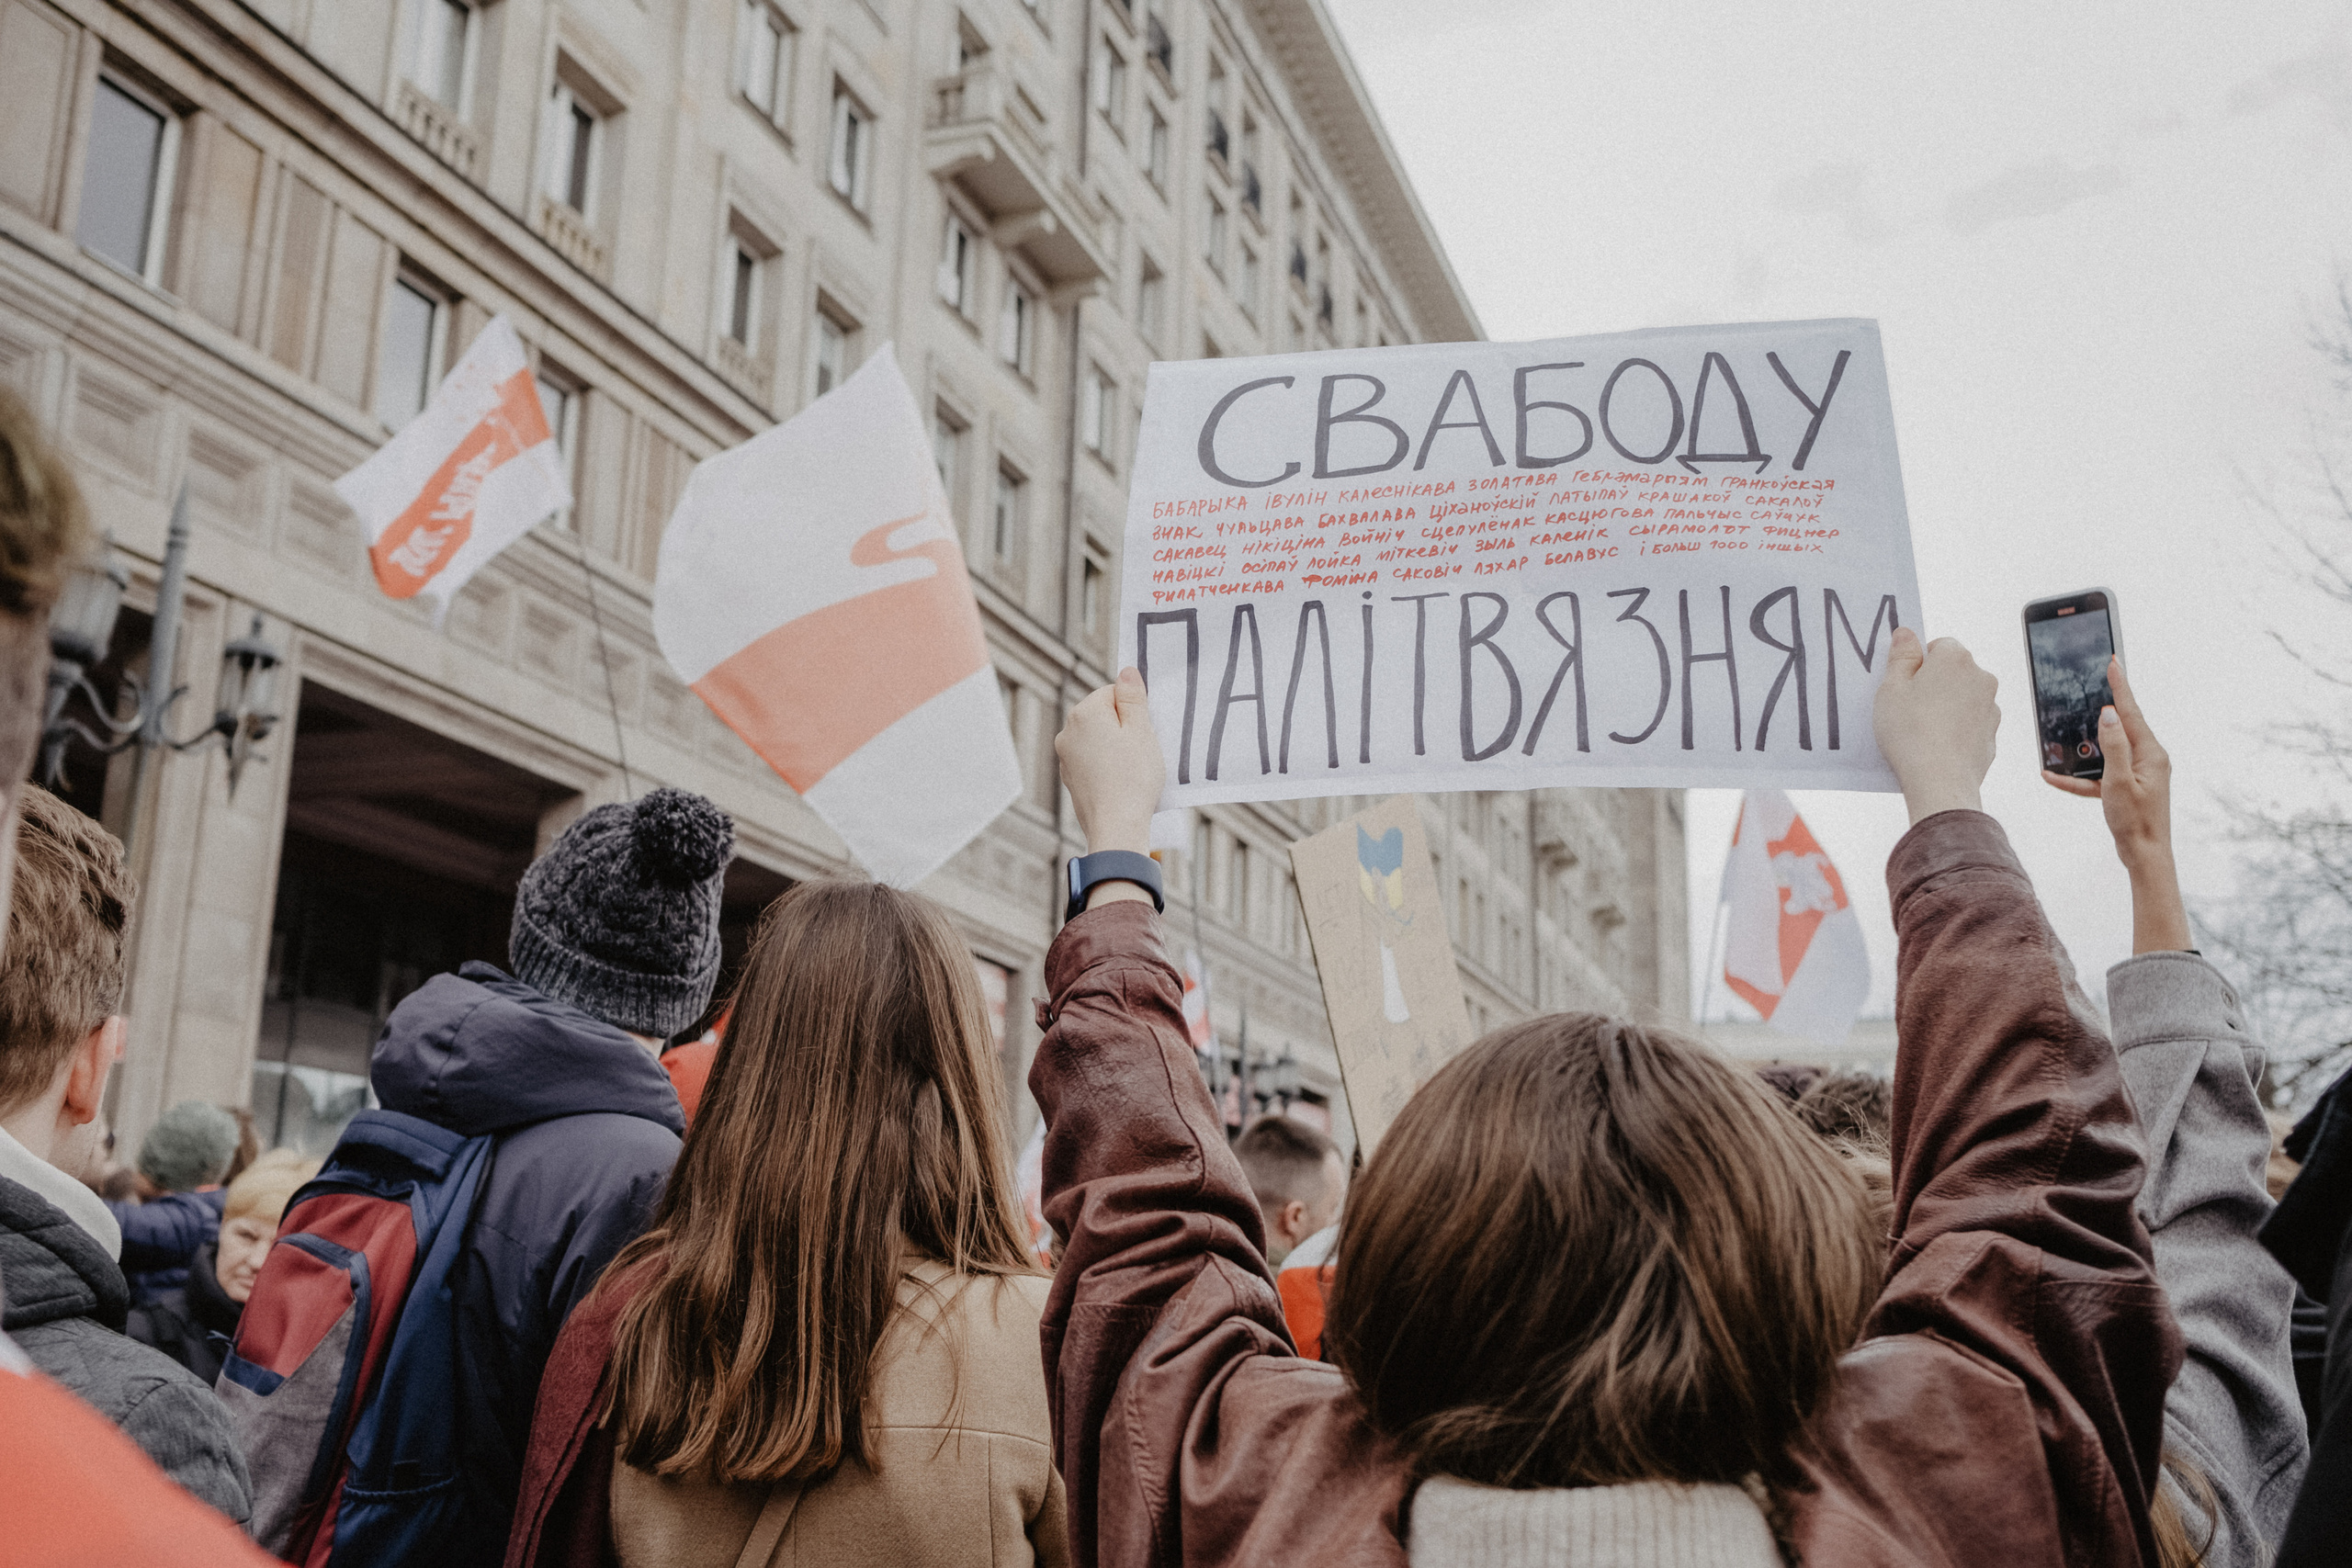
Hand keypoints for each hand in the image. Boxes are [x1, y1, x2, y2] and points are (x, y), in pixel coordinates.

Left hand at [1056, 666, 1163, 858]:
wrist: (1116, 826)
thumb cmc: (1133, 778)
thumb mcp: (1141, 730)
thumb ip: (1133, 698)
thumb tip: (1127, 671)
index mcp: (1084, 713)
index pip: (1113, 692)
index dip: (1134, 709)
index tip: (1144, 729)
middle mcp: (1068, 731)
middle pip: (1103, 715)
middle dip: (1124, 726)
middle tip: (1141, 749)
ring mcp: (1065, 756)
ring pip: (1098, 738)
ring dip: (1115, 746)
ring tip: (1132, 768)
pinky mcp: (1070, 777)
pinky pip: (1092, 760)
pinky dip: (1106, 765)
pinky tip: (1121, 781)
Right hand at [1872, 627, 1999, 823]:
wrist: (1939, 781)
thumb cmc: (1910, 732)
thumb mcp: (1890, 689)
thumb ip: (1901, 657)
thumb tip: (1907, 633)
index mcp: (1955, 659)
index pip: (1938, 646)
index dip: (1918, 664)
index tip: (1903, 684)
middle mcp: (1980, 677)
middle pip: (1953, 671)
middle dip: (1933, 684)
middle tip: (1908, 707)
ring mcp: (1990, 707)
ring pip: (1963, 698)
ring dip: (1946, 707)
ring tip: (1921, 731)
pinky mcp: (1991, 734)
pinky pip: (1970, 724)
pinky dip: (1956, 730)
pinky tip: (1936, 746)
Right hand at [2043, 658, 2189, 951]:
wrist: (2145, 855)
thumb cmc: (2135, 821)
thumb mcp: (2119, 782)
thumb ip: (2114, 746)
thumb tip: (2109, 714)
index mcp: (2150, 753)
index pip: (2131, 712)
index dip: (2120, 686)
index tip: (2113, 661)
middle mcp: (2148, 758)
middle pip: (2120, 726)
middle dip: (2102, 708)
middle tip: (2091, 683)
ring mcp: (2138, 772)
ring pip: (2106, 750)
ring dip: (2083, 747)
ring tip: (2064, 734)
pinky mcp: (2127, 786)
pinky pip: (2099, 774)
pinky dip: (2079, 776)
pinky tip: (2053, 777)